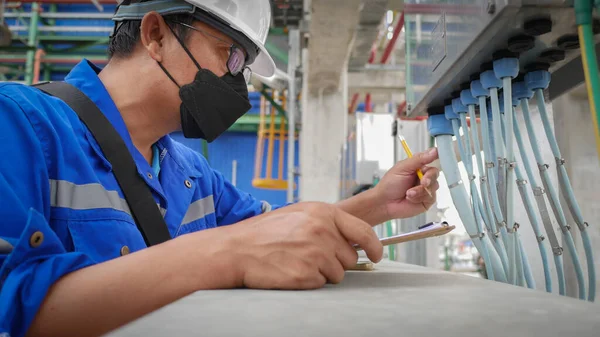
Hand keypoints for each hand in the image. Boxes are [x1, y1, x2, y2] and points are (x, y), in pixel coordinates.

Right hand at [220, 202, 382, 289]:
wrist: (237, 249)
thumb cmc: (265, 232)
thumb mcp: (299, 214)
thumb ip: (327, 222)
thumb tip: (354, 237)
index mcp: (323, 213)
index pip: (363, 231)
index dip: (374, 246)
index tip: (377, 255)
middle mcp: (322, 232)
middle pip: (350, 256)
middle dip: (336, 260)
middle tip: (311, 255)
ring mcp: (315, 254)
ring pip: (337, 273)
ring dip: (322, 272)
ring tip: (298, 261)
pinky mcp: (306, 275)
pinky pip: (321, 284)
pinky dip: (309, 281)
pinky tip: (291, 270)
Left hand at [374, 147, 439, 219]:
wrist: (384, 203)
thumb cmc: (389, 184)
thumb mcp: (402, 168)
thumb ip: (419, 159)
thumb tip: (434, 151)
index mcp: (417, 166)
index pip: (431, 158)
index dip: (436, 157)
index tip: (438, 157)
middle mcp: (423, 176)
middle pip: (435, 173)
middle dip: (429, 177)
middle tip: (423, 182)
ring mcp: (425, 188)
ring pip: (434, 185)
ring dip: (420, 190)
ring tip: (408, 193)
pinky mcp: (426, 200)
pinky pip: (431, 197)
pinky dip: (420, 197)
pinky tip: (410, 198)